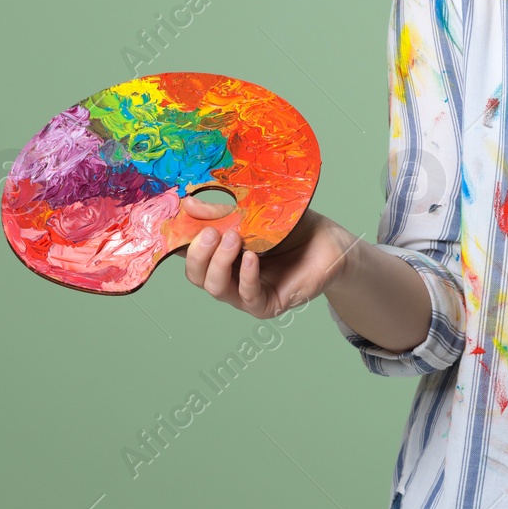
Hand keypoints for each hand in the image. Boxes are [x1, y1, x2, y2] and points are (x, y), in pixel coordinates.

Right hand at [174, 196, 357, 319]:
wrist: (329, 241)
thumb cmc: (292, 228)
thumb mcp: (254, 214)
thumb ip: (222, 212)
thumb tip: (187, 204)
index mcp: (220, 255)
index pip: (190, 255)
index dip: (180, 243)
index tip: (179, 223)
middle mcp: (229, 277)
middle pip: (197, 276)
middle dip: (199, 254)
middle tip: (212, 232)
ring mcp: (246, 294)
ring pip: (217, 288)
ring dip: (220, 263)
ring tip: (232, 239)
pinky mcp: (268, 304)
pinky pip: (249, 297)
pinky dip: (246, 276)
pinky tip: (251, 258)